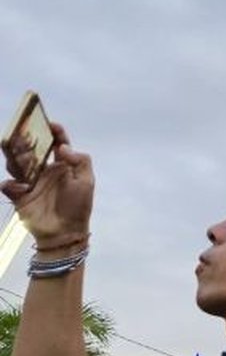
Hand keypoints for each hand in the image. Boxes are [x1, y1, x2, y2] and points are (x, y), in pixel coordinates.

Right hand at [1, 123, 93, 246]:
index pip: (58, 144)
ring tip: (17, 155)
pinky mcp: (20, 196)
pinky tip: (22, 188)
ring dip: (15, 158)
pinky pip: (8, 185)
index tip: (50, 123)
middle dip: (26, 140)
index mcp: (63, 166)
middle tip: (20, 132)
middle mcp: (45, 171)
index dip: (55, 133)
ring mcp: (31, 183)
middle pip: (32, 151)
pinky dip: (11, 184)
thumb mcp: (86, 182)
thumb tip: (63, 147)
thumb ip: (79, 161)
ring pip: (16, 164)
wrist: (64, 232)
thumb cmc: (78, 206)